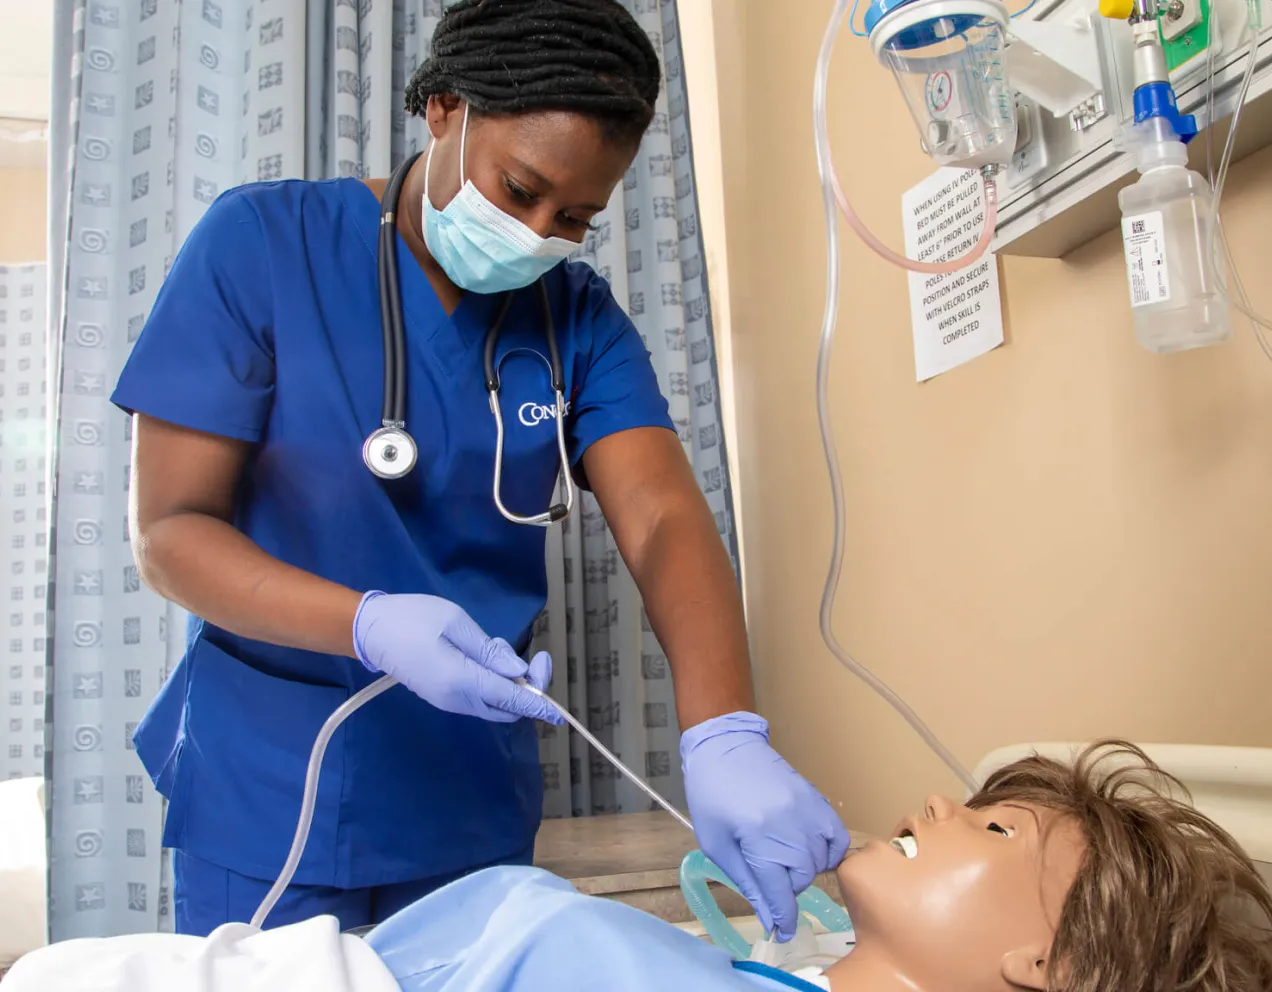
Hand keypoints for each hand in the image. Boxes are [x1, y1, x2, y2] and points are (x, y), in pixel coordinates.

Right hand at [353, 591, 562, 724]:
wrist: (369, 630)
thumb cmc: (411, 618)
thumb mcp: (455, 623)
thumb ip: (489, 651)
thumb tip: (517, 671)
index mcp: (461, 681)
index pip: (510, 699)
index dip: (538, 704)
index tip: (559, 712)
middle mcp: (457, 699)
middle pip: (506, 709)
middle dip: (529, 690)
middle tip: (537, 657)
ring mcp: (448, 701)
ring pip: (494, 705)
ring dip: (510, 685)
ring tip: (499, 647)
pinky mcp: (443, 695)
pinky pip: (480, 698)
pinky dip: (495, 684)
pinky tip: (487, 656)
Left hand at [681, 712, 849, 940]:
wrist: (723, 746)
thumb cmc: (712, 794)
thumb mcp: (717, 844)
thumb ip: (746, 881)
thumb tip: (768, 916)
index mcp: (758, 838)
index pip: (780, 892)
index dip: (782, 918)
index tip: (781, 933)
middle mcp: (788, 825)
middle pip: (802, 878)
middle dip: (787, 888)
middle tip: (769, 878)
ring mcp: (807, 809)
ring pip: (820, 861)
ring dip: (804, 869)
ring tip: (783, 859)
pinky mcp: (815, 798)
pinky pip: (836, 836)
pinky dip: (828, 850)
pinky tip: (809, 850)